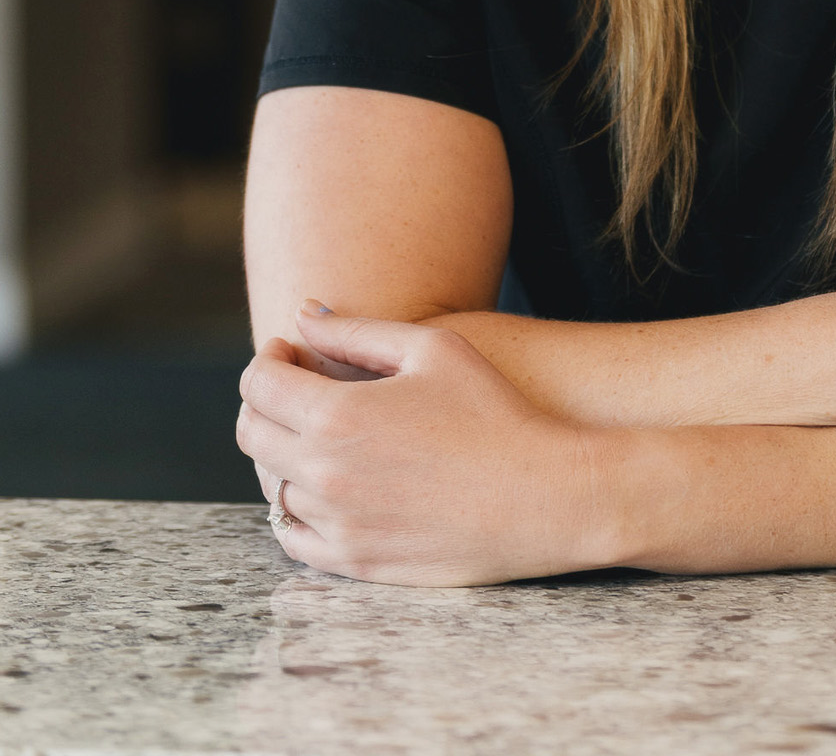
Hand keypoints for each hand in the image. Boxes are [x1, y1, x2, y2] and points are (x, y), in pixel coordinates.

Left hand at [237, 304, 626, 584]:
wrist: (541, 497)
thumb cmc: (493, 411)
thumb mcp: (433, 349)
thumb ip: (358, 331)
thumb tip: (304, 314)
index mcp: (338, 415)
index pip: (259, 384)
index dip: (268, 358)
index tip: (290, 350)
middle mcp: (324, 474)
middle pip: (252, 434)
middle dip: (266, 401)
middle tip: (300, 388)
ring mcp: (336, 525)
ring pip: (271, 486)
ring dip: (283, 454)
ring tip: (323, 435)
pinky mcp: (354, 562)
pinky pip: (292, 537)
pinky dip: (296, 508)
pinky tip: (329, 485)